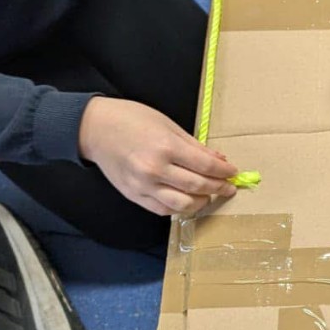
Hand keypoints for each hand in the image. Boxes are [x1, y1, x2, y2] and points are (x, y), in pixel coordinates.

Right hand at [78, 97, 237, 216]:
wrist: (96, 129)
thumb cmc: (132, 119)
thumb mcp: (168, 125)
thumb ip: (194, 145)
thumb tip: (219, 159)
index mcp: (166, 147)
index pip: (205, 166)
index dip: (224, 172)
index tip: (233, 172)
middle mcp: (154, 170)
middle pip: (197, 187)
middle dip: (218, 188)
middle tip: (229, 187)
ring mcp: (143, 186)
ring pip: (182, 205)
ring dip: (201, 202)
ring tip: (209, 195)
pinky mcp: (133, 196)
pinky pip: (162, 209)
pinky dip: (179, 208)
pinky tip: (188, 201)